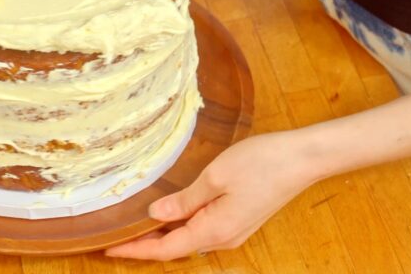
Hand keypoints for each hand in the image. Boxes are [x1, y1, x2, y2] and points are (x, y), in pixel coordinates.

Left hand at [105, 132, 320, 260]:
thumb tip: (155, 215)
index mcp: (214, 230)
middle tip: (114, 236)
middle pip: (176, 248)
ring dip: (163, 235)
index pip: (165, 249)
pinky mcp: (240, 220)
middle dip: (145, 245)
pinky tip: (169, 213)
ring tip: (134, 225)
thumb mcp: (215, 177)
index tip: (108, 249)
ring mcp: (234, 231)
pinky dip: (181, 225)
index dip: (135, 251)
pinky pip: (203, 228)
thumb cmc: (262, 163)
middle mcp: (224, 238)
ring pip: (190, 238)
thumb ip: (184, 200)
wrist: (303, 158)